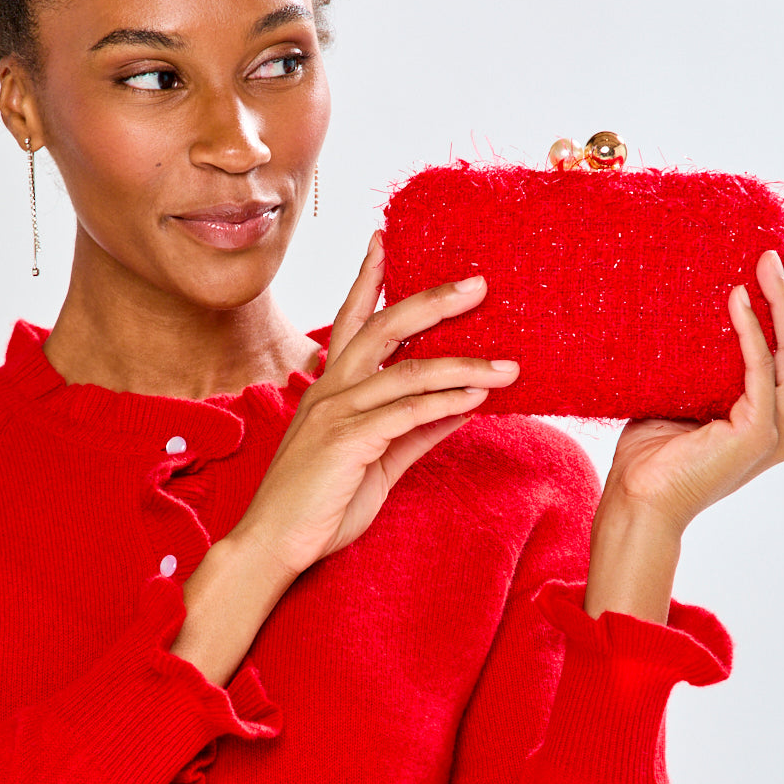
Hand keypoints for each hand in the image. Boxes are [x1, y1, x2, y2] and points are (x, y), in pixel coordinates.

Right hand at [231, 238, 516, 580]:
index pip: (352, 320)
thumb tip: (465, 405)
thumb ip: (417, 429)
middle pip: (384, 326)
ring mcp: (336, 413)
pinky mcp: (346, 442)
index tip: (387, 238)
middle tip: (480, 283)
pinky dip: (445, 403)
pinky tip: (477, 400)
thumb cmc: (321, 504)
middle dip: (434, 301)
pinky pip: (405, 413)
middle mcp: (331, 389)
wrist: (273, 545)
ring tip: (509, 366)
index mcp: (331, 387)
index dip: (369, 278)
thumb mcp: (378, 460)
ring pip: (407, 370)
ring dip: (464, 365)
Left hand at [594, 238, 783, 539]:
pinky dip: (750, 332)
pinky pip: (759, 371)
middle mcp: (783, 426)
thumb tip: (706, 312)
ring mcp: (775, 433)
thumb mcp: (683, 397)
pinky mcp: (756, 437)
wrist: (635, 503)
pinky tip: (737, 298)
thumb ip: (703, 365)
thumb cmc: (650, 456)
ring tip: (768, 257)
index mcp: (770, 418)